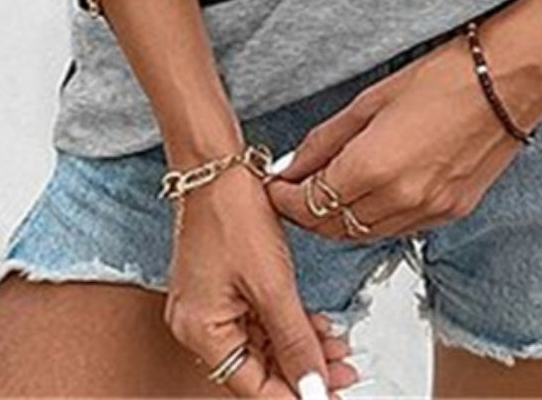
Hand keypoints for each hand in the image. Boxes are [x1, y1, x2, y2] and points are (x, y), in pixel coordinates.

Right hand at [162, 159, 357, 397]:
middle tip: (342, 377)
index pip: (252, 388)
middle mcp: (199, 325)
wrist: (217, 165)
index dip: (293, 396)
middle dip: (302, 374)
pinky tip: (317, 328)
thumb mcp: (273, 284)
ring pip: (262, 345)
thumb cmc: (232, 212)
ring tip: (338, 352)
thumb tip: (312, 386)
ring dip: (300, 349)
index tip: (328, 397)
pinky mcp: (223, 287)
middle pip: (256, 369)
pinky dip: (288, 326)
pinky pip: (258, 320)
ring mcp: (210, 305)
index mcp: (201, 331)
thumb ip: (295, 340)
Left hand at [265, 0, 541, 241]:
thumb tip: (295, 165)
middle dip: (308, 213)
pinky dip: (376, 218)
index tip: (276, 186)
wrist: (510, 80)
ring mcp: (429, 210)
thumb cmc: (447, 75)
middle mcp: (400, 199)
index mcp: (374, 167)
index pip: (310, 204)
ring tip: (331, 188)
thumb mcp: (373, 98)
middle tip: (297, 189)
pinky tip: (373, 191)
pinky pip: (399, 228)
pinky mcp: (451, 213)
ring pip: (366, 235)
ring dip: (341, 220)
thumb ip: (328, 139)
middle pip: (334, 227)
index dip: (285, 199)